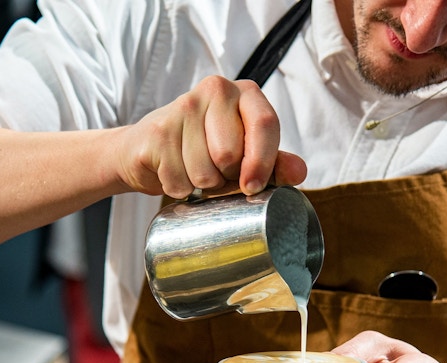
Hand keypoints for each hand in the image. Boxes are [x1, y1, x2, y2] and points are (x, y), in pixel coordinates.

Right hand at [115, 75, 306, 198]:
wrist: (147, 150)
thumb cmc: (205, 152)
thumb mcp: (245, 156)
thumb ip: (275, 164)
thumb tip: (299, 172)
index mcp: (245, 93)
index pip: (265, 124)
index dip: (262, 162)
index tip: (252, 187)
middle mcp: (215, 89)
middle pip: (230, 154)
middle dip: (225, 177)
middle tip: (216, 171)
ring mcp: (183, 106)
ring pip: (203, 172)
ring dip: (200, 186)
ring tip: (193, 170)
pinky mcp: (157, 130)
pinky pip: (178, 180)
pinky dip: (177, 189)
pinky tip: (173, 172)